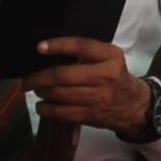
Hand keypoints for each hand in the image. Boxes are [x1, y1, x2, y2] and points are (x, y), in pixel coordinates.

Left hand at [25, 31, 153, 135]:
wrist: (133, 105)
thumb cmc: (115, 77)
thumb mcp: (109, 59)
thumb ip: (87, 54)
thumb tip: (49, 53)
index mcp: (110, 57)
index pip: (81, 46)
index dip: (58, 46)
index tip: (39, 47)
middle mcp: (105, 76)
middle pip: (63, 75)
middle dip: (38, 78)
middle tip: (26, 80)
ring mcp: (97, 97)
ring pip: (58, 94)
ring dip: (41, 92)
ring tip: (36, 90)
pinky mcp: (90, 115)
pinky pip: (60, 112)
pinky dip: (45, 109)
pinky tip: (42, 105)